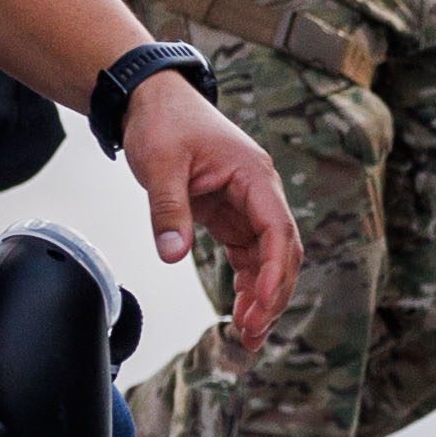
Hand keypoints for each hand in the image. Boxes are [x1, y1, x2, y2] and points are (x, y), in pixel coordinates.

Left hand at [125, 72, 297, 348]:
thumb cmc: (164, 123)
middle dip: (272, 294)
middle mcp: (260, 194)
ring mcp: (248, 206)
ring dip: (262, 296)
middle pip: (282, 251)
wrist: (153, 101)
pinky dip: (246, 285)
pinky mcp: (231, 216)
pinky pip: (248, 256)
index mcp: (254, 176)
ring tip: (249, 336)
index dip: (274, 269)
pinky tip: (239, 314)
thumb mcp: (160, 165)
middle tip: (252, 332)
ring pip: (268, 259)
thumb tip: (172, 255)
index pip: (277, 229)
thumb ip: (169, 210)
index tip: (260, 302)